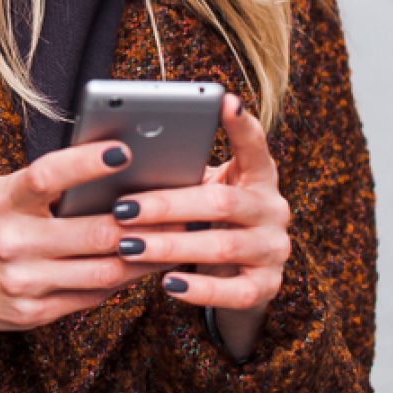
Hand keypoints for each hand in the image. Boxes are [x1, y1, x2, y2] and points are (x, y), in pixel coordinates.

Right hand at [0, 141, 158, 333]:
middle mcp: (13, 243)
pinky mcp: (32, 314)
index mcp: (3, 201)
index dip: (87, 164)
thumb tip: (111, 172)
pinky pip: (91, 297)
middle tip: (181, 207)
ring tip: (175, 239)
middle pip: (93, 233)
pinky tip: (141, 266)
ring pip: (104, 271)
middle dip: (144, 223)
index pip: (48, 175)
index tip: (124, 151)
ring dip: (145, 256)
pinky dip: (121, 281)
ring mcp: (23, 283)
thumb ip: (45, 186)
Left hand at [112, 93, 290, 357]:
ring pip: (223, 246)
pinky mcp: (266, 287)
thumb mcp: (200, 189)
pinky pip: (233, 292)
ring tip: (128, 245)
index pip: (254, 145)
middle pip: (221, 202)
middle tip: (122, 207)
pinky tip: (168, 284)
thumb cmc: (206, 218)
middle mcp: (273, 209)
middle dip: (167, 205)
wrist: (237, 272)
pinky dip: (199, 289)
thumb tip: (119, 157)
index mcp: (257, 176)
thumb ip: (180, 174)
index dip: (241, 124)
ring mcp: (274, 250)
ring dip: (170, 246)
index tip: (224, 100)